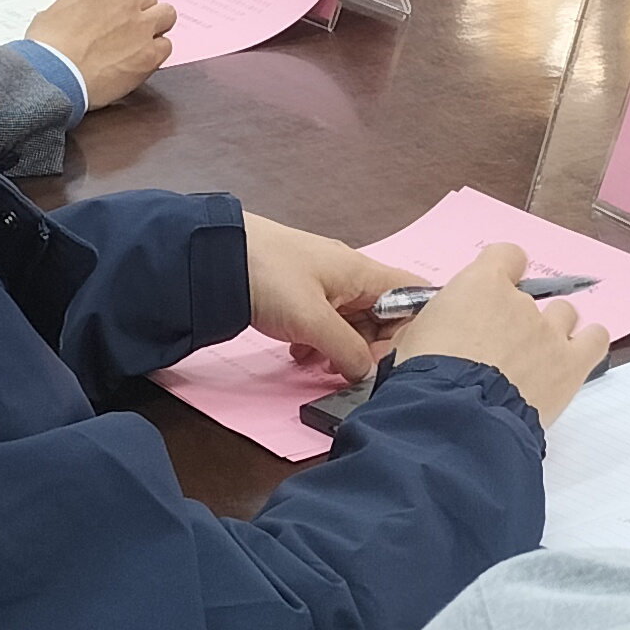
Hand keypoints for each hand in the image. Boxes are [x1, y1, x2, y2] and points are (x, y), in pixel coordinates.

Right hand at [29, 0, 171, 108]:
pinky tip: (142, 61)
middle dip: (140, 10)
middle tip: (128, 28)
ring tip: (143, 41)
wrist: (55, 75)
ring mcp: (141, 24)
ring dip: (157, 25)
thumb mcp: (53, 12)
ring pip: (166, 14)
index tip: (118, 7)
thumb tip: (75, 16)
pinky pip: (166, 45)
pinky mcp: (151, 52)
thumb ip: (74, 7)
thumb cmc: (47, 47)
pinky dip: (157, 52)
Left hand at [238, 214, 408, 382]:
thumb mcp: (313, 320)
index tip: (391, 358)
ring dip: (342, 349)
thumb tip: (366, 373)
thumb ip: (347, 350)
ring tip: (320, 364)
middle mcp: (350, 277)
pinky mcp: (302, 297)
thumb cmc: (268, 275)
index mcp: (363, 273)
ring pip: (352, 324)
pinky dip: (319, 344)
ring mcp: (325, 286)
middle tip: (350, 370)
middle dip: (370, 348)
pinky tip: (301, 354)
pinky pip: (326, 325)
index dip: (412, 329)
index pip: (413, 296)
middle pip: (383, 317)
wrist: (215, 257)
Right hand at [386, 244, 603, 426]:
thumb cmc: (424, 378)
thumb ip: (435, 325)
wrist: (454, 418)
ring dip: (552, 331)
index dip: (502, 274)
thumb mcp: (411, 340)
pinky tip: (574, 357)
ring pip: (565, 313)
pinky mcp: (571, 365)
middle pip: (532, 295)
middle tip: (500, 346)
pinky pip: (596, 339)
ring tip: (535, 359)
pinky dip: (588, 343)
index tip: (492, 295)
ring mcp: (549, 332)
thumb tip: (440, 333)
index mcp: (480, 286)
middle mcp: (520, 302)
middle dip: (519, 316)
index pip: (506, 256)